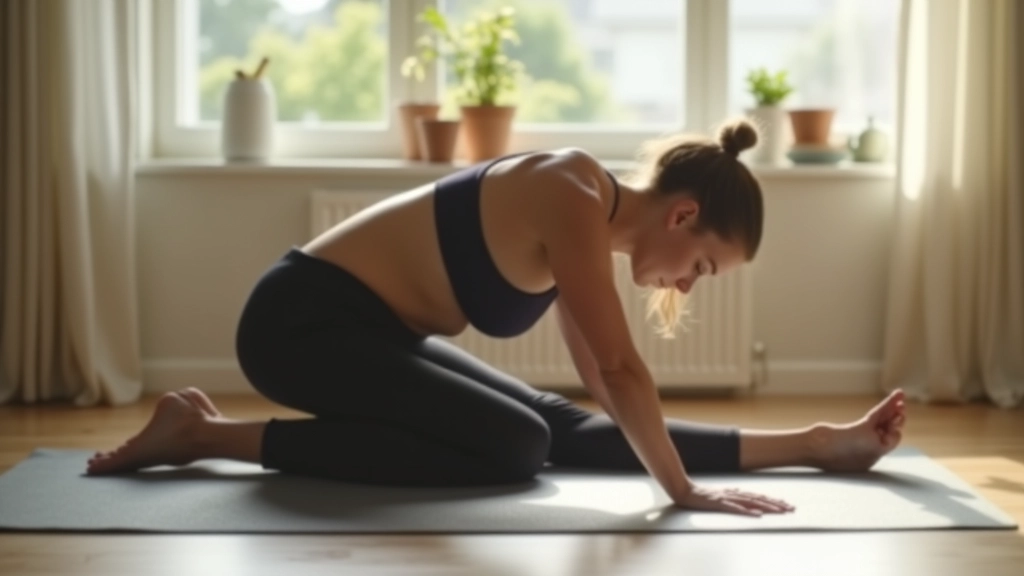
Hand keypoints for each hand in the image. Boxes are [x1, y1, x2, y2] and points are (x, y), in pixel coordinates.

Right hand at [673, 484, 794, 516]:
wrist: (684, 491)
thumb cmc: (701, 495)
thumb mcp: (720, 495)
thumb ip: (731, 495)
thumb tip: (742, 494)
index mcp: (736, 493)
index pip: (758, 497)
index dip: (773, 501)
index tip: (787, 505)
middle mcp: (734, 494)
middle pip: (759, 499)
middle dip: (776, 504)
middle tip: (791, 508)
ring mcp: (727, 498)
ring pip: (751, 503)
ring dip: (767, 507)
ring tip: (779, 511)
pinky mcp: (719, 504)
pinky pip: (735, 508)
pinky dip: (747, 511)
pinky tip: (756, 514)